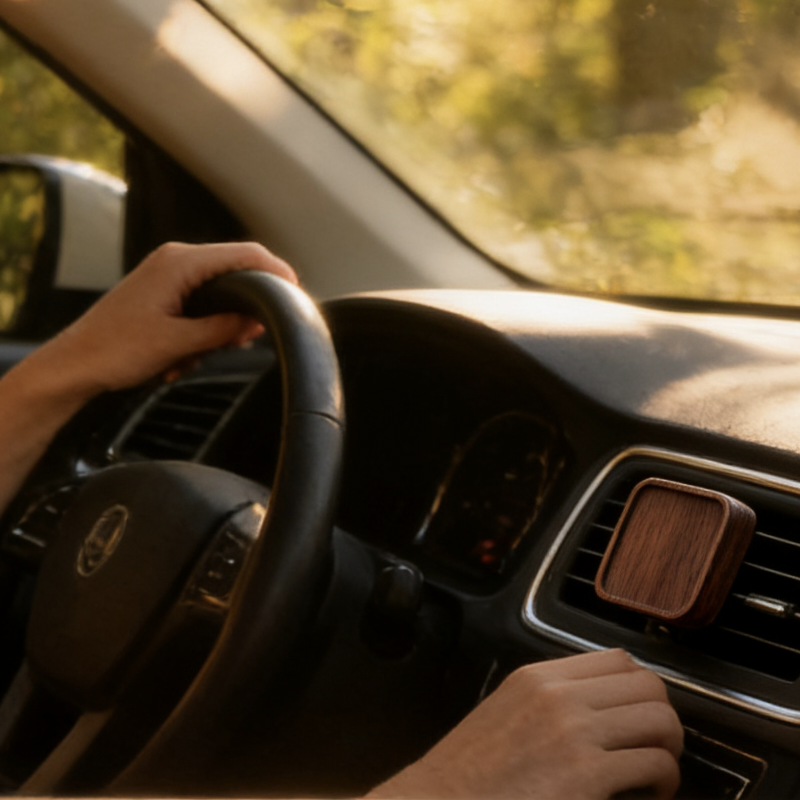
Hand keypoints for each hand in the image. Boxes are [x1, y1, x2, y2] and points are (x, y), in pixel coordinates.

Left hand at [34, 241, 297, 397]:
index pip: (244, 254)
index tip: (296, 291)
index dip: (277, 271)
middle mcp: (174, 261)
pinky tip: (185, 354)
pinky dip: (203, 329)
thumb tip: (256, 319)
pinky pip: (201, 304)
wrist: (74, 365)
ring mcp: (167, 276)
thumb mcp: (179, 343)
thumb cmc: (115, 351)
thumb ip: (224, 327)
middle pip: (234, 272)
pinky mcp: (162, 293)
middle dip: (245, 307)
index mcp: (179, 263)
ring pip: (219, 293)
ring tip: (202, 353)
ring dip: (220, 325)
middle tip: (246, 338)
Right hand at [366, 649, 681, 799]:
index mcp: (538, 677)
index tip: (636, 715)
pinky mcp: (586, 775)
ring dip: (668, 748)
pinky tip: (646, 795)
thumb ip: (549, 702)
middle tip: (653, 746)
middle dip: (661, 717)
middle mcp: (559, 695)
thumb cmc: (470, 775)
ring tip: (654, 772)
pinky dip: (664, 781)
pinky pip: (655, 764)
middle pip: (646, 683)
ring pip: (660, 719)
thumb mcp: (505, 713)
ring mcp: (574, 732)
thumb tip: (598, 710)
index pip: (617, 659)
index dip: (638, 688)